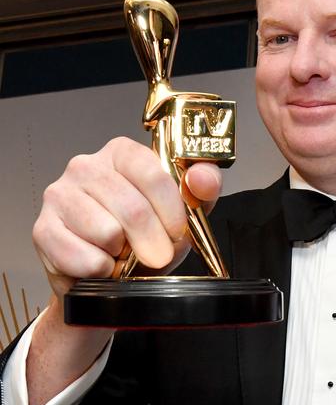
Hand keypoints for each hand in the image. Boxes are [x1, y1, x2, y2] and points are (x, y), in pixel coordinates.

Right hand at [32, 136, 222, 300]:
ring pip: (107, 233)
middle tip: (157, 255)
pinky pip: (82, 257)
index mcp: (122, 153)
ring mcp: (60, 195)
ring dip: (123, 255)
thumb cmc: (147, 235)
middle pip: (132, 208)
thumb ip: (202, 188)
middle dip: (153, 241)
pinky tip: (102, 264)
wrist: (110, 274)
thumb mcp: (185, 210)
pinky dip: (101, 270)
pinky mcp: (42, 228)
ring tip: (123, 253)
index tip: (178, 233)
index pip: (153, 174)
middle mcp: (86, 166)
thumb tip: (202, 177)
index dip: (171, 211)